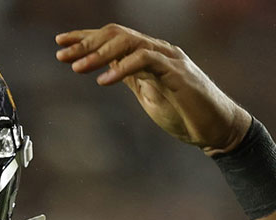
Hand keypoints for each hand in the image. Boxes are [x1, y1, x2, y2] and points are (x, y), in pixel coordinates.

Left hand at [55, 24, 250, 154]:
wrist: (215, 129)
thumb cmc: (183, 112)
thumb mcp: (147, 93)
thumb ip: (130, 77)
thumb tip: (106, 68)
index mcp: (148, 55)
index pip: (113, 37)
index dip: (85, 38)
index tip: (60, 43)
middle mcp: (158, 50)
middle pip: (117, 34)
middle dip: (86, 43)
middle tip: (62, 56)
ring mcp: (169, 59)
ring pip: (130, 42)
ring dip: (100, 53)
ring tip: (77, 68)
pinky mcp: (178, 73)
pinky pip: (146, 60)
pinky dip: (123, 67)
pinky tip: (104, 80)